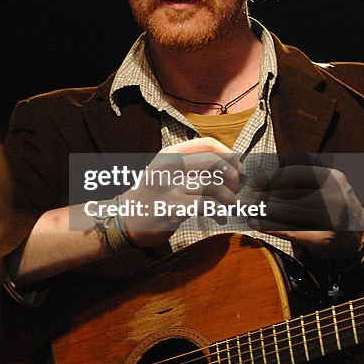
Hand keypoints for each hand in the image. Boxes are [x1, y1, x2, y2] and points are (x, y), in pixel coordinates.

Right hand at [119, 137, 241, 244]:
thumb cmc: (152, 195)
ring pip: (215, 186)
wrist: (126, 219)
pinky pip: (208, 206)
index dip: (229, 155)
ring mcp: (171, 187)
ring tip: (229, 205)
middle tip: (235, 190)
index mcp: (169, 154)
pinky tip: (219, 217)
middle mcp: (169, 167)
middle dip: (233, 177)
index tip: (236, 168)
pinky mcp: (174, 208)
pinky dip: (220, 212)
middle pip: (216, 162)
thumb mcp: (164, 170)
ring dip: (230, 198)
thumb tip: (228, 164)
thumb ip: (189, 163)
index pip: (208, 143)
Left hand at [248, 165, 363, 261]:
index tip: (252, 183)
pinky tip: (256, 224)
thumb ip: (297, 183)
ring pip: (286, 213)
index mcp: (332, 178)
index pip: (293, 174)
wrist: (359, 237)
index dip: (269, 178)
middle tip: (244, 199)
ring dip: (262, 212)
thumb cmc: (333, 208)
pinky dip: (269, 227)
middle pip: (287, 195)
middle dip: (262, 197)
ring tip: (246, 211)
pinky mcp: (324, 238)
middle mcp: (334, 196)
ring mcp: (331, 218)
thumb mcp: (324, 187)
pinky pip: (290, 230)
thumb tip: (258, 182)